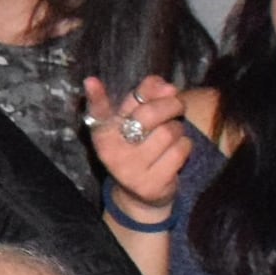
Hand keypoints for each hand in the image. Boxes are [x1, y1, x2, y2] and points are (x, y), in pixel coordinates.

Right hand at [84, 77, 194, 218]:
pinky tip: (176, 151)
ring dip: (178, 129)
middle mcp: (111, 152)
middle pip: (148, 115)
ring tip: (172, 134)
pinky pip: (180, 151)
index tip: (91, 81)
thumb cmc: (137, 146)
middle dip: (170, 105)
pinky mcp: (151, 184)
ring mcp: (130, 170)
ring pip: (168, 132)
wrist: (140, 194)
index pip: (98, 111)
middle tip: (177, 105)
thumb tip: (167, 86)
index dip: (96, 96)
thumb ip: (145, 96)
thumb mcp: (133, 121)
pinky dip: (184, 145)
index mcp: (103, 133)